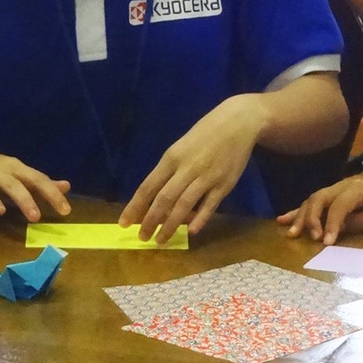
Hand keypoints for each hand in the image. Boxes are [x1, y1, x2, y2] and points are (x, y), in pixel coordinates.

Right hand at [0, 133, 70, 222]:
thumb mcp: (17, 172)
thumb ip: (39, 182)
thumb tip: (66, 187)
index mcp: (16, 168)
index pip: (38, 180)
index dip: (52, 194)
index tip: (66, 211)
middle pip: (15, 185)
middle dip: (26, 200)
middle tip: (36, 218)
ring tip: (0, 212)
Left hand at [118, 95, 265, 242]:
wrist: (239, 122)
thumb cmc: (206, 133)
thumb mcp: (182, 146)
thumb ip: (171, 171)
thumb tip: (158, 199)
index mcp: (173, 157)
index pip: (148, 186)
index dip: (134, 207)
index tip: (123, 223)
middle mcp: (187, 168)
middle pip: (164, 199)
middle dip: (150, 221)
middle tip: (142, 238)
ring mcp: (207, 177)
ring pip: (184, 205)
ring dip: (171, 225)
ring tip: (161, 240)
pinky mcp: (225, 184)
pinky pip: (210, 205)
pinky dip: (199, 219)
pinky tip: (191, 231)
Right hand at [278, 176, 362, 244]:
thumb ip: (358, 223)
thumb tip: (335, 231)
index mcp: (357, 189)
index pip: (339, 205)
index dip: (331, 223)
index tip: (326, 243)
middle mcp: (342, 186)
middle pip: (320, 198)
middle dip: (312, 218)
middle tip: (310, 238)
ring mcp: (335, 189)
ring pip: (312, 200)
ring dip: (301, 216)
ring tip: (291, 234)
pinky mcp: (332, 195)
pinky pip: (312, 202)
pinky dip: (298, 211)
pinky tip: (282, 219)